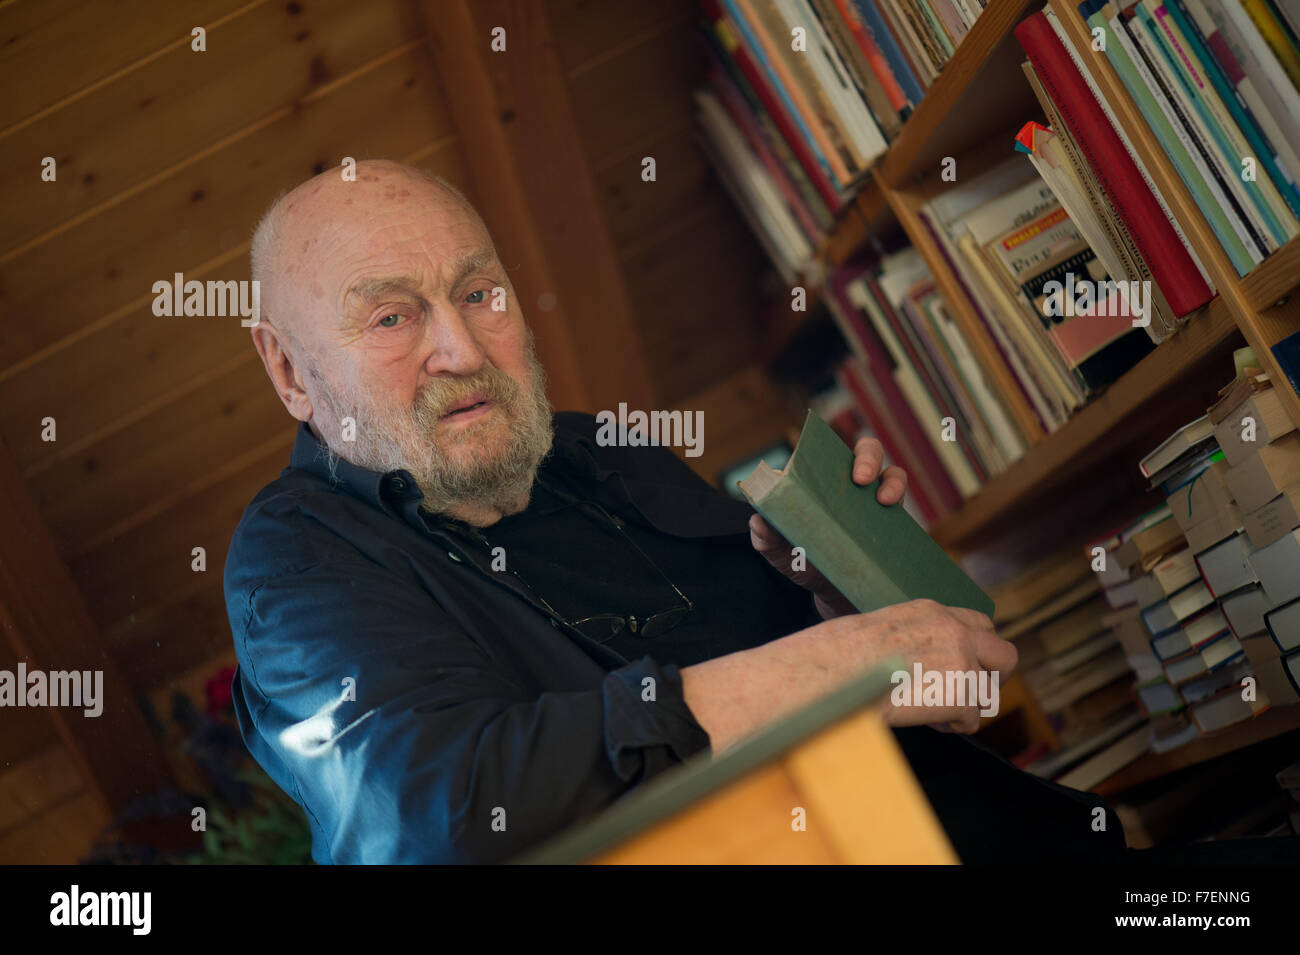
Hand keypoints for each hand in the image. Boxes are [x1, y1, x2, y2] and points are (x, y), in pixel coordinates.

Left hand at [750, 435, 908, 618]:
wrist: (835, 596)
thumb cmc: (805, 564)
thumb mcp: (782, 555)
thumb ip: (767, 540)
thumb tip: (758, 522)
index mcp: (820, 482)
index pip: (822, 454)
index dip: (820, 449)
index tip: (817, 460)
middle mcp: (850, 484)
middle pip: (865, 452)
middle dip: (866, 458)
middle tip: (860, 478)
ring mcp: (874, 500)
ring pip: (892, 475)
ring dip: (891, 482)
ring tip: (884, 500)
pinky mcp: (894, 520)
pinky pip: (903, 505)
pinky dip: (900, 503)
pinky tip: (892, 514)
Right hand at [855, 599, 1015, 733]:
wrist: (837, 674)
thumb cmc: (843, 656)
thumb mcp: (885, 628)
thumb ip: (917, 637)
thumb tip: (923, 659)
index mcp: (933, 612)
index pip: (980, 625)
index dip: (978, 650)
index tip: (965, 666)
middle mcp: (955, 632)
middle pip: (1004, 655)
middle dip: (993, 678)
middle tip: (971, 693)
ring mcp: (961, 663)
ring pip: (987, 693)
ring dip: (966, 706)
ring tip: (935, 712)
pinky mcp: (960, 695)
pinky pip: (972, 719)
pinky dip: (953, 726)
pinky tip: (928, 720)